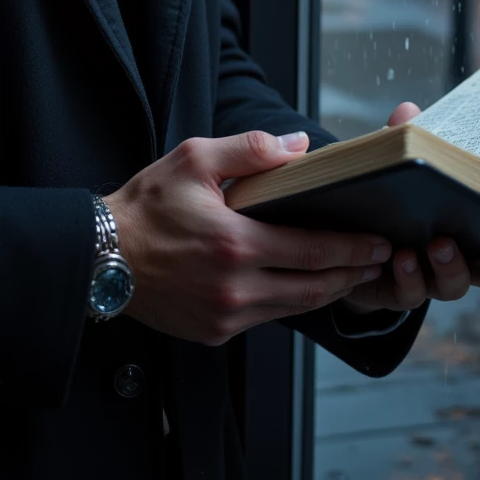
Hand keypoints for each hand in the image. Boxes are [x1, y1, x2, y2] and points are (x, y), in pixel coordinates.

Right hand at [104, 130, 393, 346]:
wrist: (100, 257)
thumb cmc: (146, 205)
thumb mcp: (195, 160)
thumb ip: (251, 151)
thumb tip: (299, 147)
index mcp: (234, 244)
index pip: (313, 251)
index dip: (352, 248)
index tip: (379, 242)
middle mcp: (234, 288)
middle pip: (313, 289)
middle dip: (351, 274)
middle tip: (378, 261)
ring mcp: (225, 316)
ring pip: (294, 309)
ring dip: (326, 293)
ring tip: (350, 275)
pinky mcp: (213, 333)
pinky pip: (265, 319)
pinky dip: (289, 303)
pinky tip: (300, 286)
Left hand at [335, 101, 479, 317]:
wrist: (350, 237)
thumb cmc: (391, 198)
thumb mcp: (398, 169)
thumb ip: (406, 144)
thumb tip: (408, 111)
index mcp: (467, 234)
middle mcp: (454, 262)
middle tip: (462, 238)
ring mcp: (428, 280)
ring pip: (449, 286)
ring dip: (445, 267)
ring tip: (432, 246)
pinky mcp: (397, 291)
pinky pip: (409, 293)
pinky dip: (407, 277)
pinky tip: (400, 258)